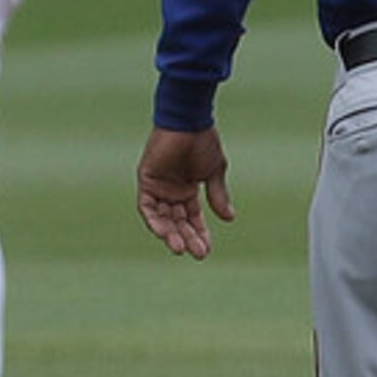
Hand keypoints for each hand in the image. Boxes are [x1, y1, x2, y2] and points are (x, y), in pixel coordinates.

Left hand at [138, 126, 234, 257]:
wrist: (188, 123)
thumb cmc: (203, 142)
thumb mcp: (214, 172)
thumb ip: (218, 195)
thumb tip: (229, 219)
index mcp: (187, 189)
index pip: (192, 218)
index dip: (200, 233)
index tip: (207, 249)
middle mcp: (171, 191)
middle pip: (178, 222)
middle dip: (188, 238)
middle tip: (198, 253)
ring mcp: (158, 187)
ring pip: (163, 218)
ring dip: (171, 234)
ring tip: (181, 249)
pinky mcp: (147, 181)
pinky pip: (147, 208)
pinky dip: (155, 221)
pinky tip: (166, 234)